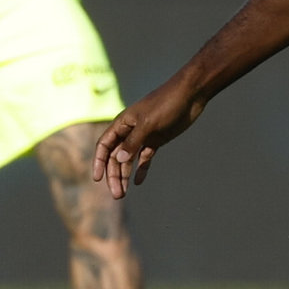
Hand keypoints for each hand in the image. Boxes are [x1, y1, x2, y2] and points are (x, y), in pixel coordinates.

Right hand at [93, 80, 207, 198]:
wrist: (190, 95)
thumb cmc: (166, 104)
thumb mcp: (148, 123)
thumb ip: (133, 142)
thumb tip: (118, 160)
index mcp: (123, 124)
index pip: (104, 145)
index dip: (98, 162)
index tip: (97, 178)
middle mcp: (130, 131)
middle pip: (115, 157)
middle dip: (114, 175)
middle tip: (117, 194)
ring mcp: (144, 136)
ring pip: (129, 159)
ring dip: (125, 175)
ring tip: (123, 193)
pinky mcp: (157, 140)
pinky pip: (145, 157)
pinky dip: (141, 169)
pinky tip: (138, 182)